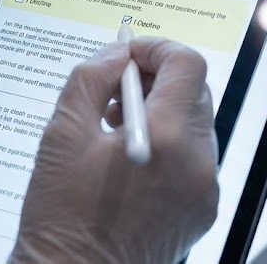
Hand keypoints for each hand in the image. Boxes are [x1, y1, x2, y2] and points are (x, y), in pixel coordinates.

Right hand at [10, 37, 218, 263]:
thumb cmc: (62, 218)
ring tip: (117, 128)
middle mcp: (197, 163)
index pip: (187, 64)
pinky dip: (170, 147)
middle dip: (158, 79)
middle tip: (117, 89)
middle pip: (195, 91)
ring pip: (195, 124)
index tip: (130, 53)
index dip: (156, 48)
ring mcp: (205, 189)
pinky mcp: (203, 209)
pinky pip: (195, 158)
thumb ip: (91, 79)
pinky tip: (132, 161)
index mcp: (166, 139)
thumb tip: (116, 55)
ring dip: (163, 113)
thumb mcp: (62, 134)